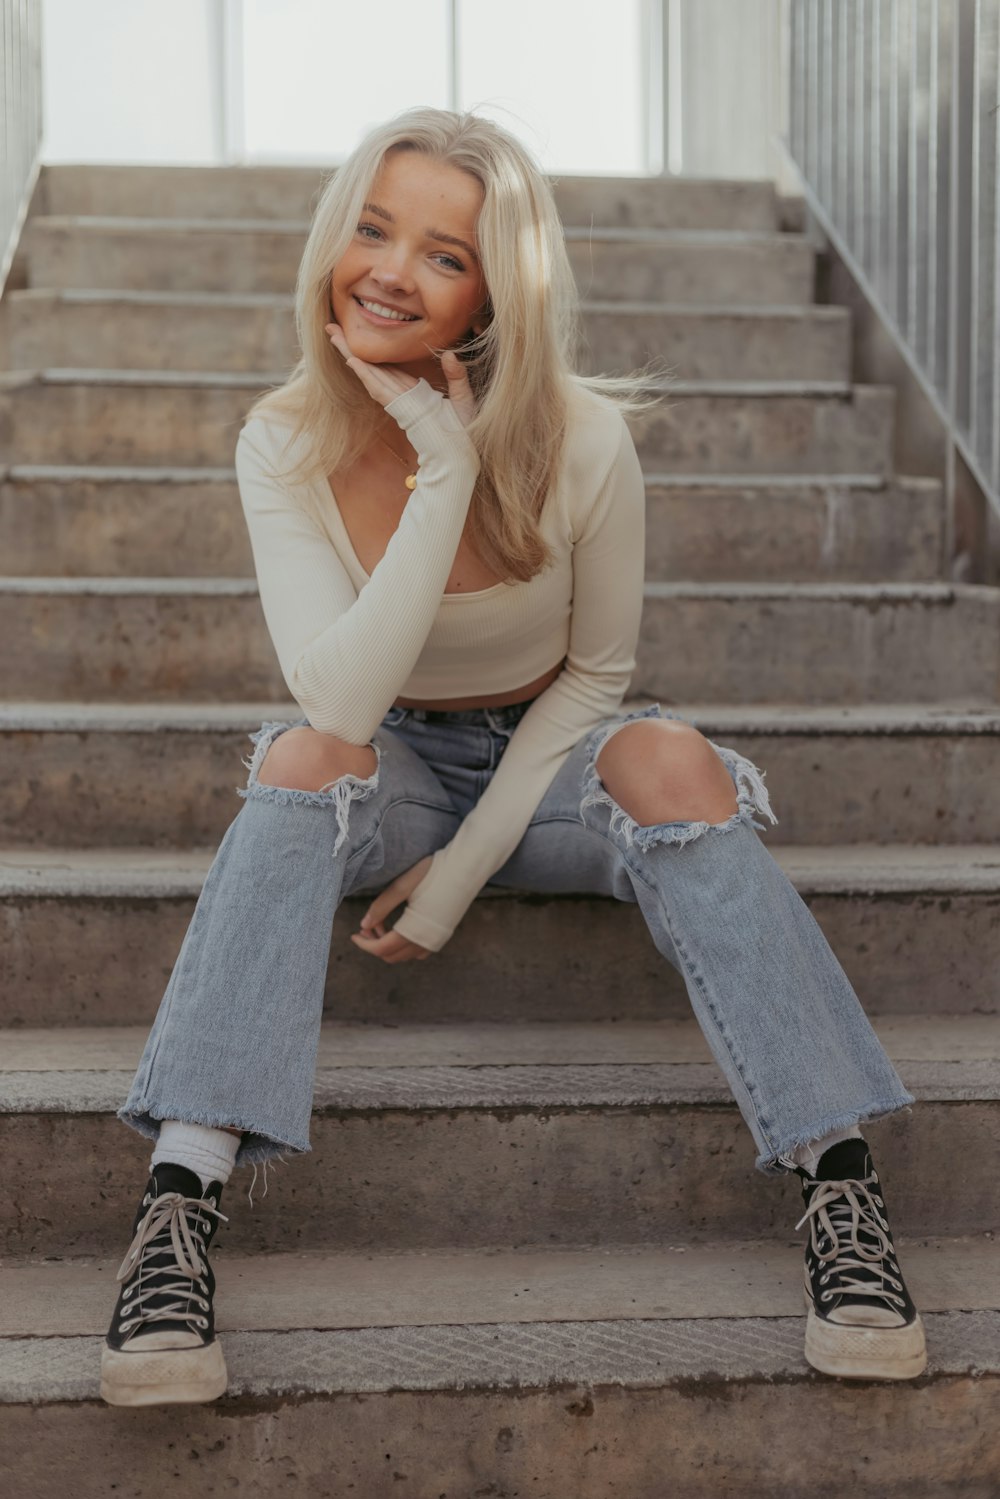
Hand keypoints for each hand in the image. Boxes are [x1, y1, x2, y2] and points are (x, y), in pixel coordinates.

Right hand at [326, 323, 477, 428]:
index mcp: (413, 390)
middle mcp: (401, 393)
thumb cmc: (463, 431)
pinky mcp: (399, 407)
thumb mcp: (463, 397)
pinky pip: (379, 388)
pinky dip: (365, 374)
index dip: (371, 351)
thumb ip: (456, 376)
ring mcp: (398, 400)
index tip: (356, 336)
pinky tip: (351, 359)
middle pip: (371, 366)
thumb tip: (450, 353)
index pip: (387, 366)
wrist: (459, 454)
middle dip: (350, 347)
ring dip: (350, 354)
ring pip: (369, 373)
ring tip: (333, 335)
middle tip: (331, 328)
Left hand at [349, 855, 433, 963]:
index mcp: (414, 931)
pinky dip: (404, 945)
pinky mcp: (443, 935)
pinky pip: (418, 951)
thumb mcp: (403, 886)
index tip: (355, 933)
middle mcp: (426, 942)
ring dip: (389, 945)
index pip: (381, 948)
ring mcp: (436, 941)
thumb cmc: (434, 873)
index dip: (364, 944)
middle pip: (391, 956)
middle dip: (374, 944)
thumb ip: (381, 907)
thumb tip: (363, 924)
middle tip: (367, 925)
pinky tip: (400, 928)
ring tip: (382, 923)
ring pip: (404, 955)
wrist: (466, 868)